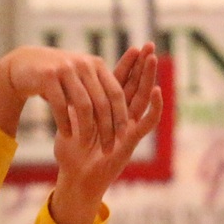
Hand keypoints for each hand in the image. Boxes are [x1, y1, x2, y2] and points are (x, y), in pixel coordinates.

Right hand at [0, 46, 129, 143]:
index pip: (116, 93)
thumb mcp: (80, 78)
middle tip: (108, 149)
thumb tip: (122, 117)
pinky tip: (68, 136)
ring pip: (84, 106)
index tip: (124, 137)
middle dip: (107, 129)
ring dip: (87, 129)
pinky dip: (65, 124)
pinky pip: (61, 106)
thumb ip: (98, 91)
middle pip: (102, 102)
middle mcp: (84, 64)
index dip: (121, 116)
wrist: (24, 64)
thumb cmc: (57, 78)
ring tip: (87, 145)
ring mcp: (66, 69)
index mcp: (97, 65)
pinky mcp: (48, 76)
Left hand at [46, 44, 161, 223]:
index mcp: (108, 110)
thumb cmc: (72, 153)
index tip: (135, 47)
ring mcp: (129, 129)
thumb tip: (66, 86)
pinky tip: (157, 91)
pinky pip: (146, 123)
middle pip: (136, 86)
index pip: (120, 83)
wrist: (74, 178)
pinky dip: (153, 108)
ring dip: (149, 79)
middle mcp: (123, 117)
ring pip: (144, 99)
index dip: (128, 65)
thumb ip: (75, 106)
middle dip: (143, 66)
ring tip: (153, 60)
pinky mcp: (131, 142)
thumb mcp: (72, 123)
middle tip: (150, 46)